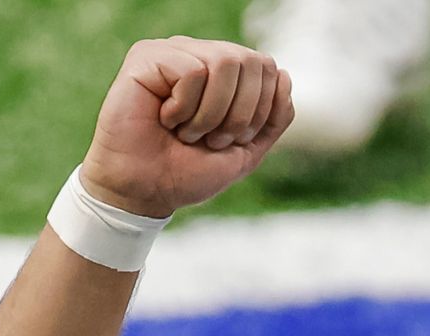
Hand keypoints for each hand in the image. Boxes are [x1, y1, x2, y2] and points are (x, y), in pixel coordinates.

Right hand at [79, 37, 293, 217]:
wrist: (146, 190)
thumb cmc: (190, 170)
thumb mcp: (248, 149)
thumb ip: (274, 116)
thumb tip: (283, 73)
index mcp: (224, 72)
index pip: (268, 68)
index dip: (260, 110)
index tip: (232, 139)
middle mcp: (199, 53)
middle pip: (250, 61)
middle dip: (239, 114)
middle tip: (210, 139)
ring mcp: (173, 51)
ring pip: (223, 63)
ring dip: (211, 114)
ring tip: (186, 131)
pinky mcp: (146, 56)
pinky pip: (191, 71)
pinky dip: (184, 108)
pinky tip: (164, 118)